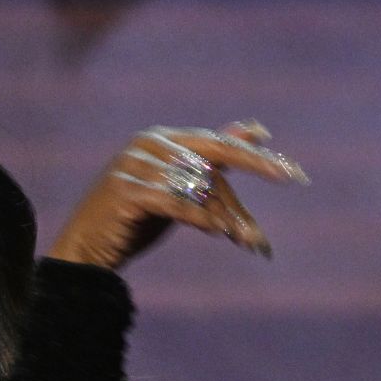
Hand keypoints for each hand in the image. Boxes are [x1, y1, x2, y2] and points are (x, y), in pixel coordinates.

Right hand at [45, 121, 307, 271]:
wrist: (85, 251)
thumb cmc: (133, 220)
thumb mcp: (179, 187)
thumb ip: (213, 158)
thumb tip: (256, 129)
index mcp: (160, 139)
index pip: (218, 145)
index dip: (258, 158)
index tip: (296, 173)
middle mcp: (147, 145)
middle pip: (213, 160)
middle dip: (256, 172)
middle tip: (294, 180)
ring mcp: (133, 166)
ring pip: (199, 186)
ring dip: (230, 215)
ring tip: (253, 240)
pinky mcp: (126, 192)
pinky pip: (177, 204)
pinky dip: (203, 219)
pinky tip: (224, 234)